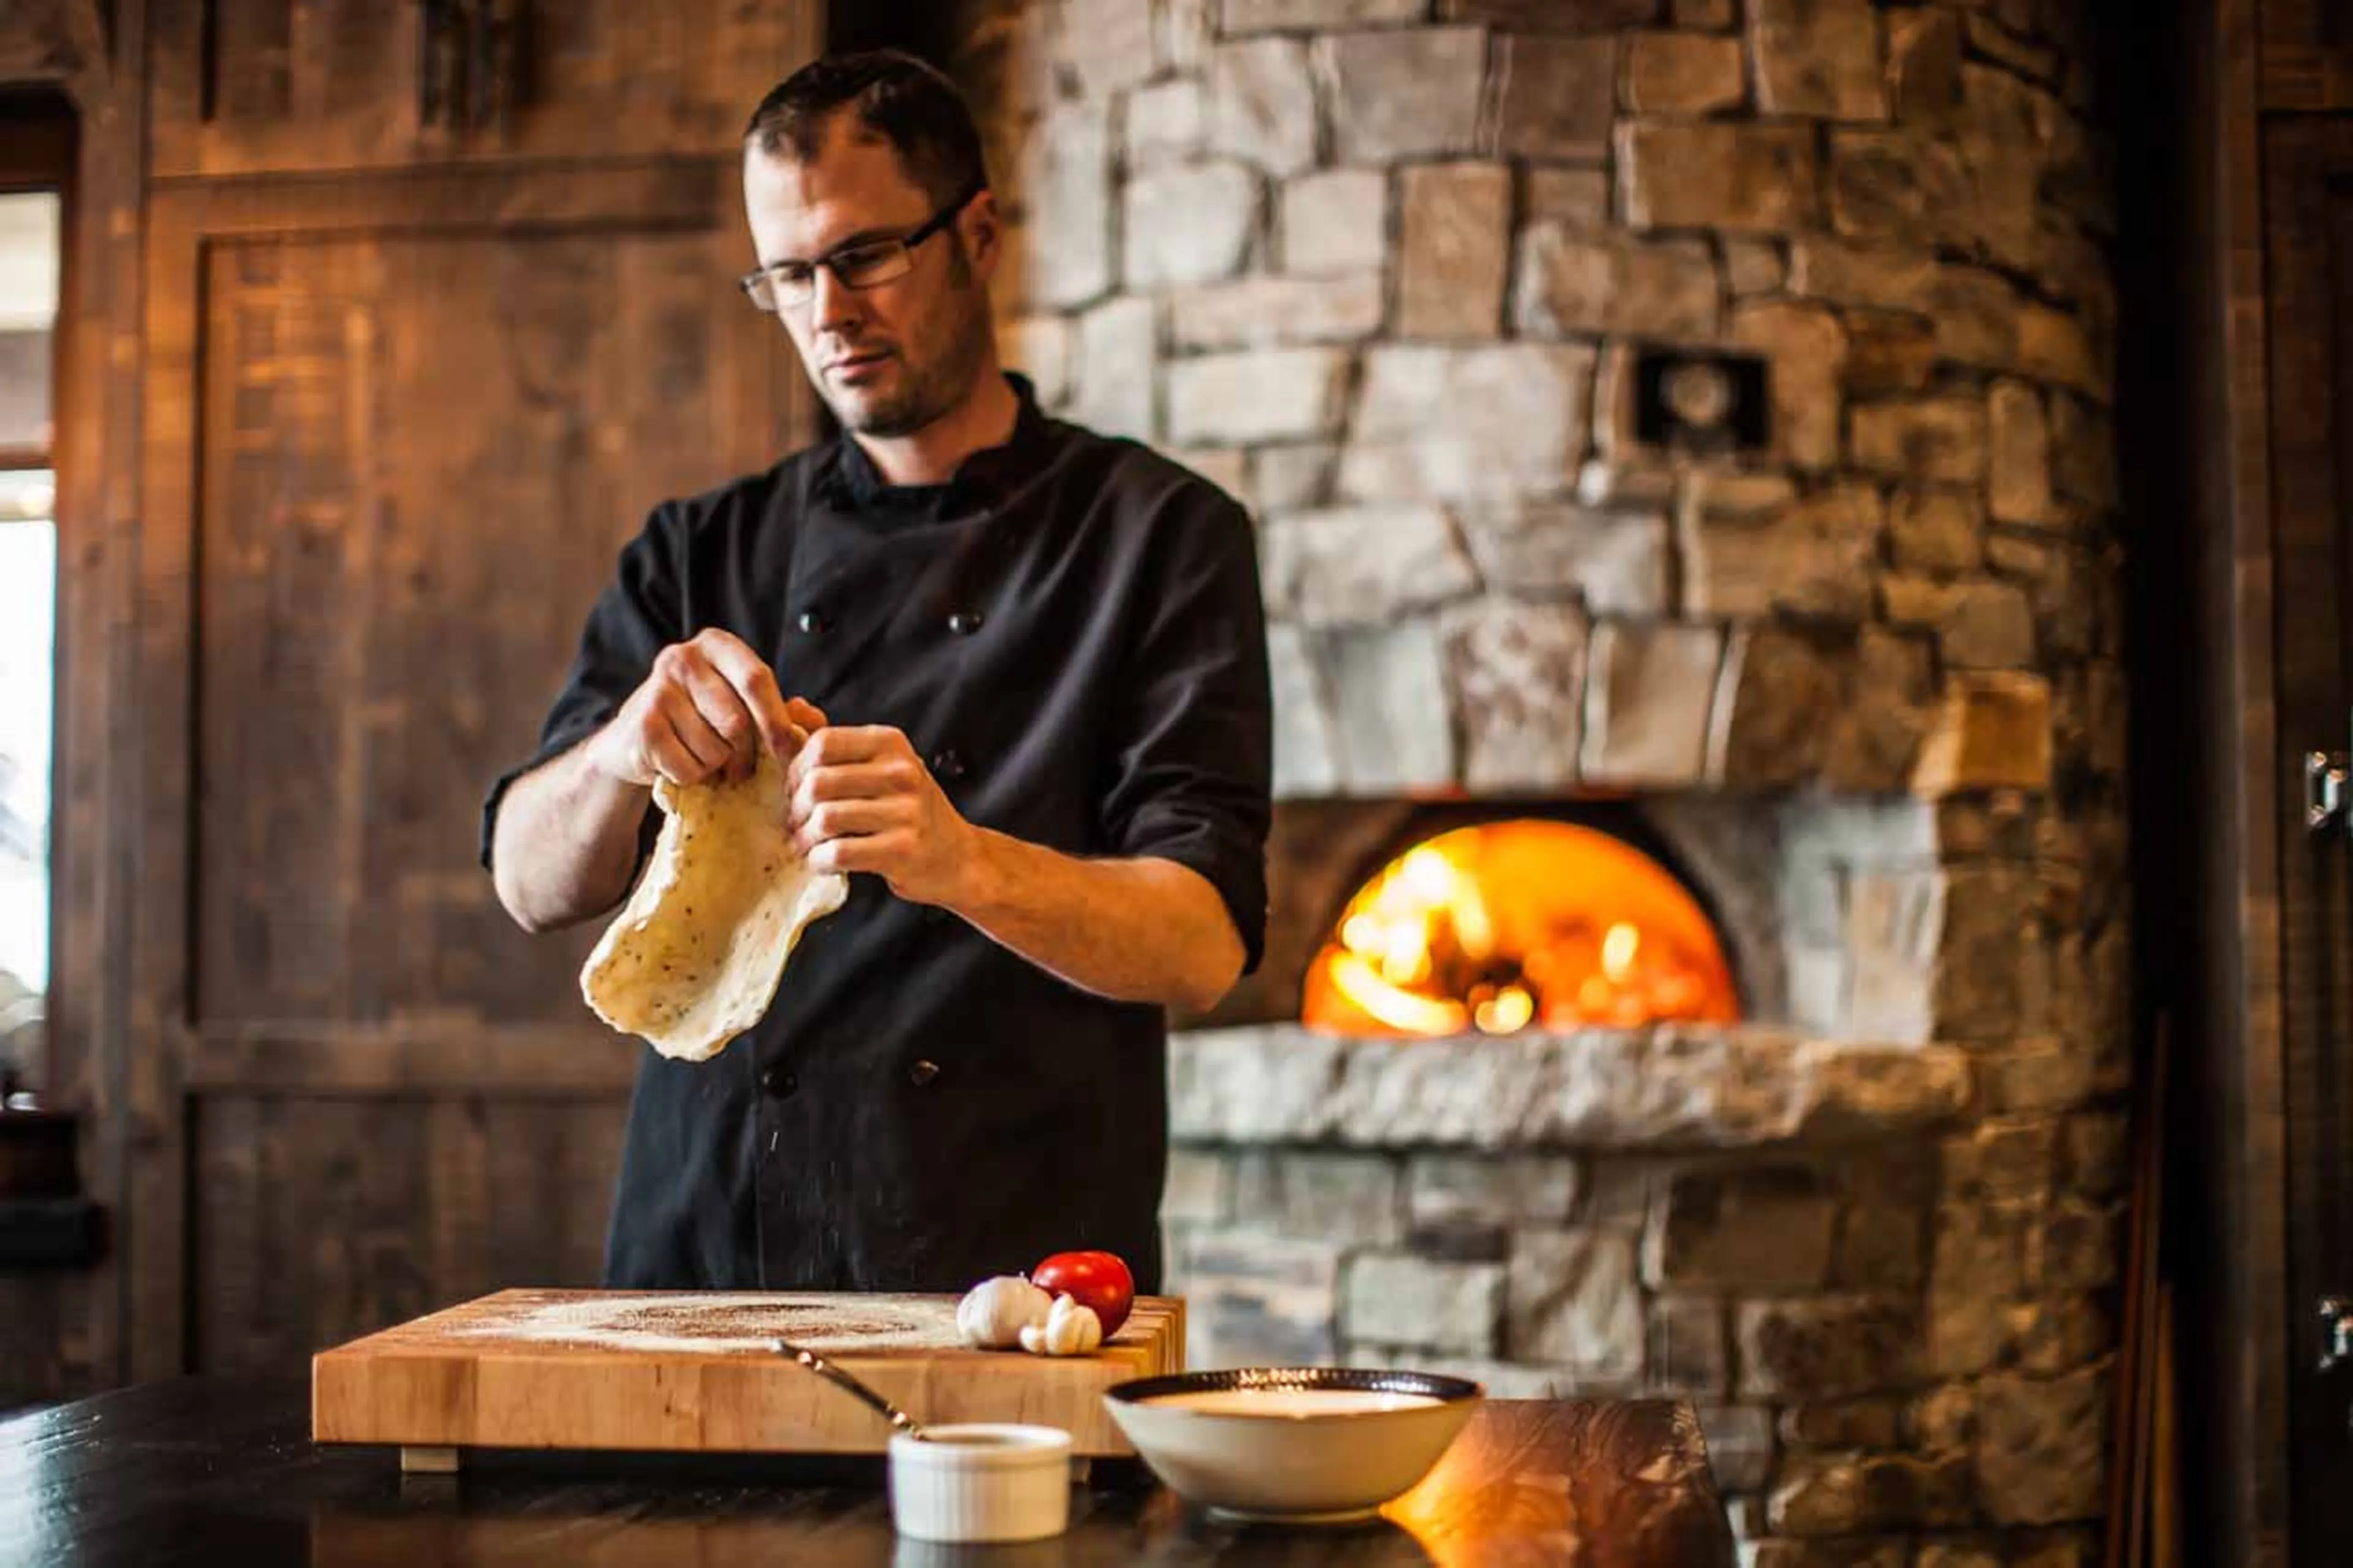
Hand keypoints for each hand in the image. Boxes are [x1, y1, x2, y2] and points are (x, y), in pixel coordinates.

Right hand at [585, 629, 825, 787]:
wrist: (633, 739)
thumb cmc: (702, 720)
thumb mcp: (743, 707)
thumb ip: (782, 711)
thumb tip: (812, 718)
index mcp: (716, 645)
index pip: (757, 679)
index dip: (777, 720)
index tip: (788, 752)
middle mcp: (682, 657)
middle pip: (737, 720)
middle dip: (747, 755)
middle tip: (743, 770)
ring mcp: (657, 689)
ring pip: (714, 747)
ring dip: (717, 767)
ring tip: (705, 760)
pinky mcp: (642, 724)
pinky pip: (688, 766)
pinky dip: (692, 777)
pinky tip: (681, 764)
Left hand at [786, 725, 973, 903]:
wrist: (955, 855)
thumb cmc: (904, 808)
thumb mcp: (877, 765)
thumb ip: (833, 740)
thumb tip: (794, 706)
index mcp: (891, 743)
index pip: (822, 743)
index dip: (795, 769)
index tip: (795, 790)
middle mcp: (902, 771)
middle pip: (818, 782)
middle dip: (796, 808)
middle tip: (795, 823)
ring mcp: (906, 811)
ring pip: (826, 818)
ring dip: (805, 837)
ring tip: (805, 844)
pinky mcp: (903, 850)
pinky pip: (840, 853)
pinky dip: (820, 860)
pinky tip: (822, 861)